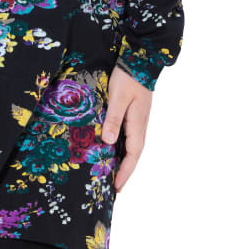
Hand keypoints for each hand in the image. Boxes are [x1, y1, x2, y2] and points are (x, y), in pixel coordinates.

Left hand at [101, 64, 152, 192]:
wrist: (140, 61)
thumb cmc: (128, 78)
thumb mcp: (118, 98)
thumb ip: (113, 119)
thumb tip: (108, 142)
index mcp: (138, 126)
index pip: (132, 156)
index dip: (124, 173)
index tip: (116, 188)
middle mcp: (139, 126)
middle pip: (133, 155)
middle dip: (124, 172)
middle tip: (112, 187)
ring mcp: (137, 121)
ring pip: (130, 147)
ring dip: (122, 161)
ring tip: (111, 173)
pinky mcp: (133, 115)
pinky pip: (127, 137)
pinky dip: (121, 147)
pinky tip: (112, 149)